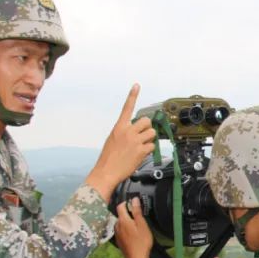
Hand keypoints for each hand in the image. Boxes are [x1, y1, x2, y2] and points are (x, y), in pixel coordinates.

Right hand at [86, 84, 156, 200]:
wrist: (106, 172)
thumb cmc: (108, 158)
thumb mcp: (113, 140)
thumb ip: (124, 132)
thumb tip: (136, 131)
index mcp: (119, 127)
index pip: (127, 108)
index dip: (132, 95)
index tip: (137, 85)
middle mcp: (127, 131)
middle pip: (146, 121)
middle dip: (147, 128)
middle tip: (143, 136)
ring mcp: (135, 140)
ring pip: (152, 133)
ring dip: (150, 139)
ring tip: (142, 146)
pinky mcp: (141, 150)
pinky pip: (152, 146)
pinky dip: (149, 150)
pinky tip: (141, 154)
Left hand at [115, 197, 152, 257]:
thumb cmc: (141, 242)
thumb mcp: (142, 224)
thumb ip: (137, 211)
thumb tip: (134, 199)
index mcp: (123, 220)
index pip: (120, 206)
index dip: (127, 202)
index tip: (134, 204)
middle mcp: (117, 226)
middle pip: (121, 214)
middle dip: (128, 213)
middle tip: (139, 216)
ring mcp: (117, 234)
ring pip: (121, 223)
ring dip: (127, 222)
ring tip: (137, 226)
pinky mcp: (119, 240)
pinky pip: (121, 231)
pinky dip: (126, 229)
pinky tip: (134, 234)